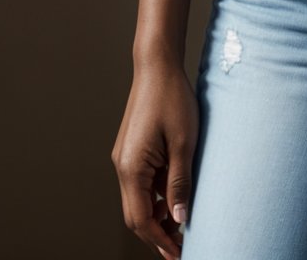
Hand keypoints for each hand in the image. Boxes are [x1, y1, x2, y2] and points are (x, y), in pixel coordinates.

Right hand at [111, 57, 199, 257]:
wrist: (157, 65)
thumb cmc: (172, 99)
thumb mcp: (183, 143)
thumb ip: (180, 183)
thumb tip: (181, 219)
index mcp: (131, 168)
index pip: (141, 219)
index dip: (160, 241)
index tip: (178, 254)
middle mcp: (122, 166)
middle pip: (136, 215)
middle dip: (156, 234)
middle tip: (181, 247)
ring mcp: (125, 157)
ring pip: (138, 199)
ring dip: (157, 215)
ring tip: (182, 224)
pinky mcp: (132, 149)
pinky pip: (141, 183)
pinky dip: (156, 196)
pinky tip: (174, 197)